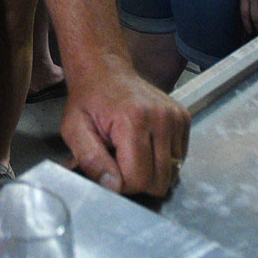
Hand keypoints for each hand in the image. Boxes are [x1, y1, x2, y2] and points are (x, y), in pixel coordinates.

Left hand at [59, 60, 189, 196]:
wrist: (106, 71)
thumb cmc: (89, 100)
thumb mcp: (74, 129)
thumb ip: (90, 160)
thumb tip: (113, 186)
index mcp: (133, 120)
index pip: (138, 179)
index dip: (121, 184)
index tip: (109, 169)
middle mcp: (161, 118)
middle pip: (159, 181)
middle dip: (138, 180)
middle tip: (120, 160)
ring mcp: (175, 118)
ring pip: (172, 172)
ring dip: (151, 169)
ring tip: (132, 149)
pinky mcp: (183, 118)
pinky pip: (179, 158)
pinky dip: (162, 158)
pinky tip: (145, 142)